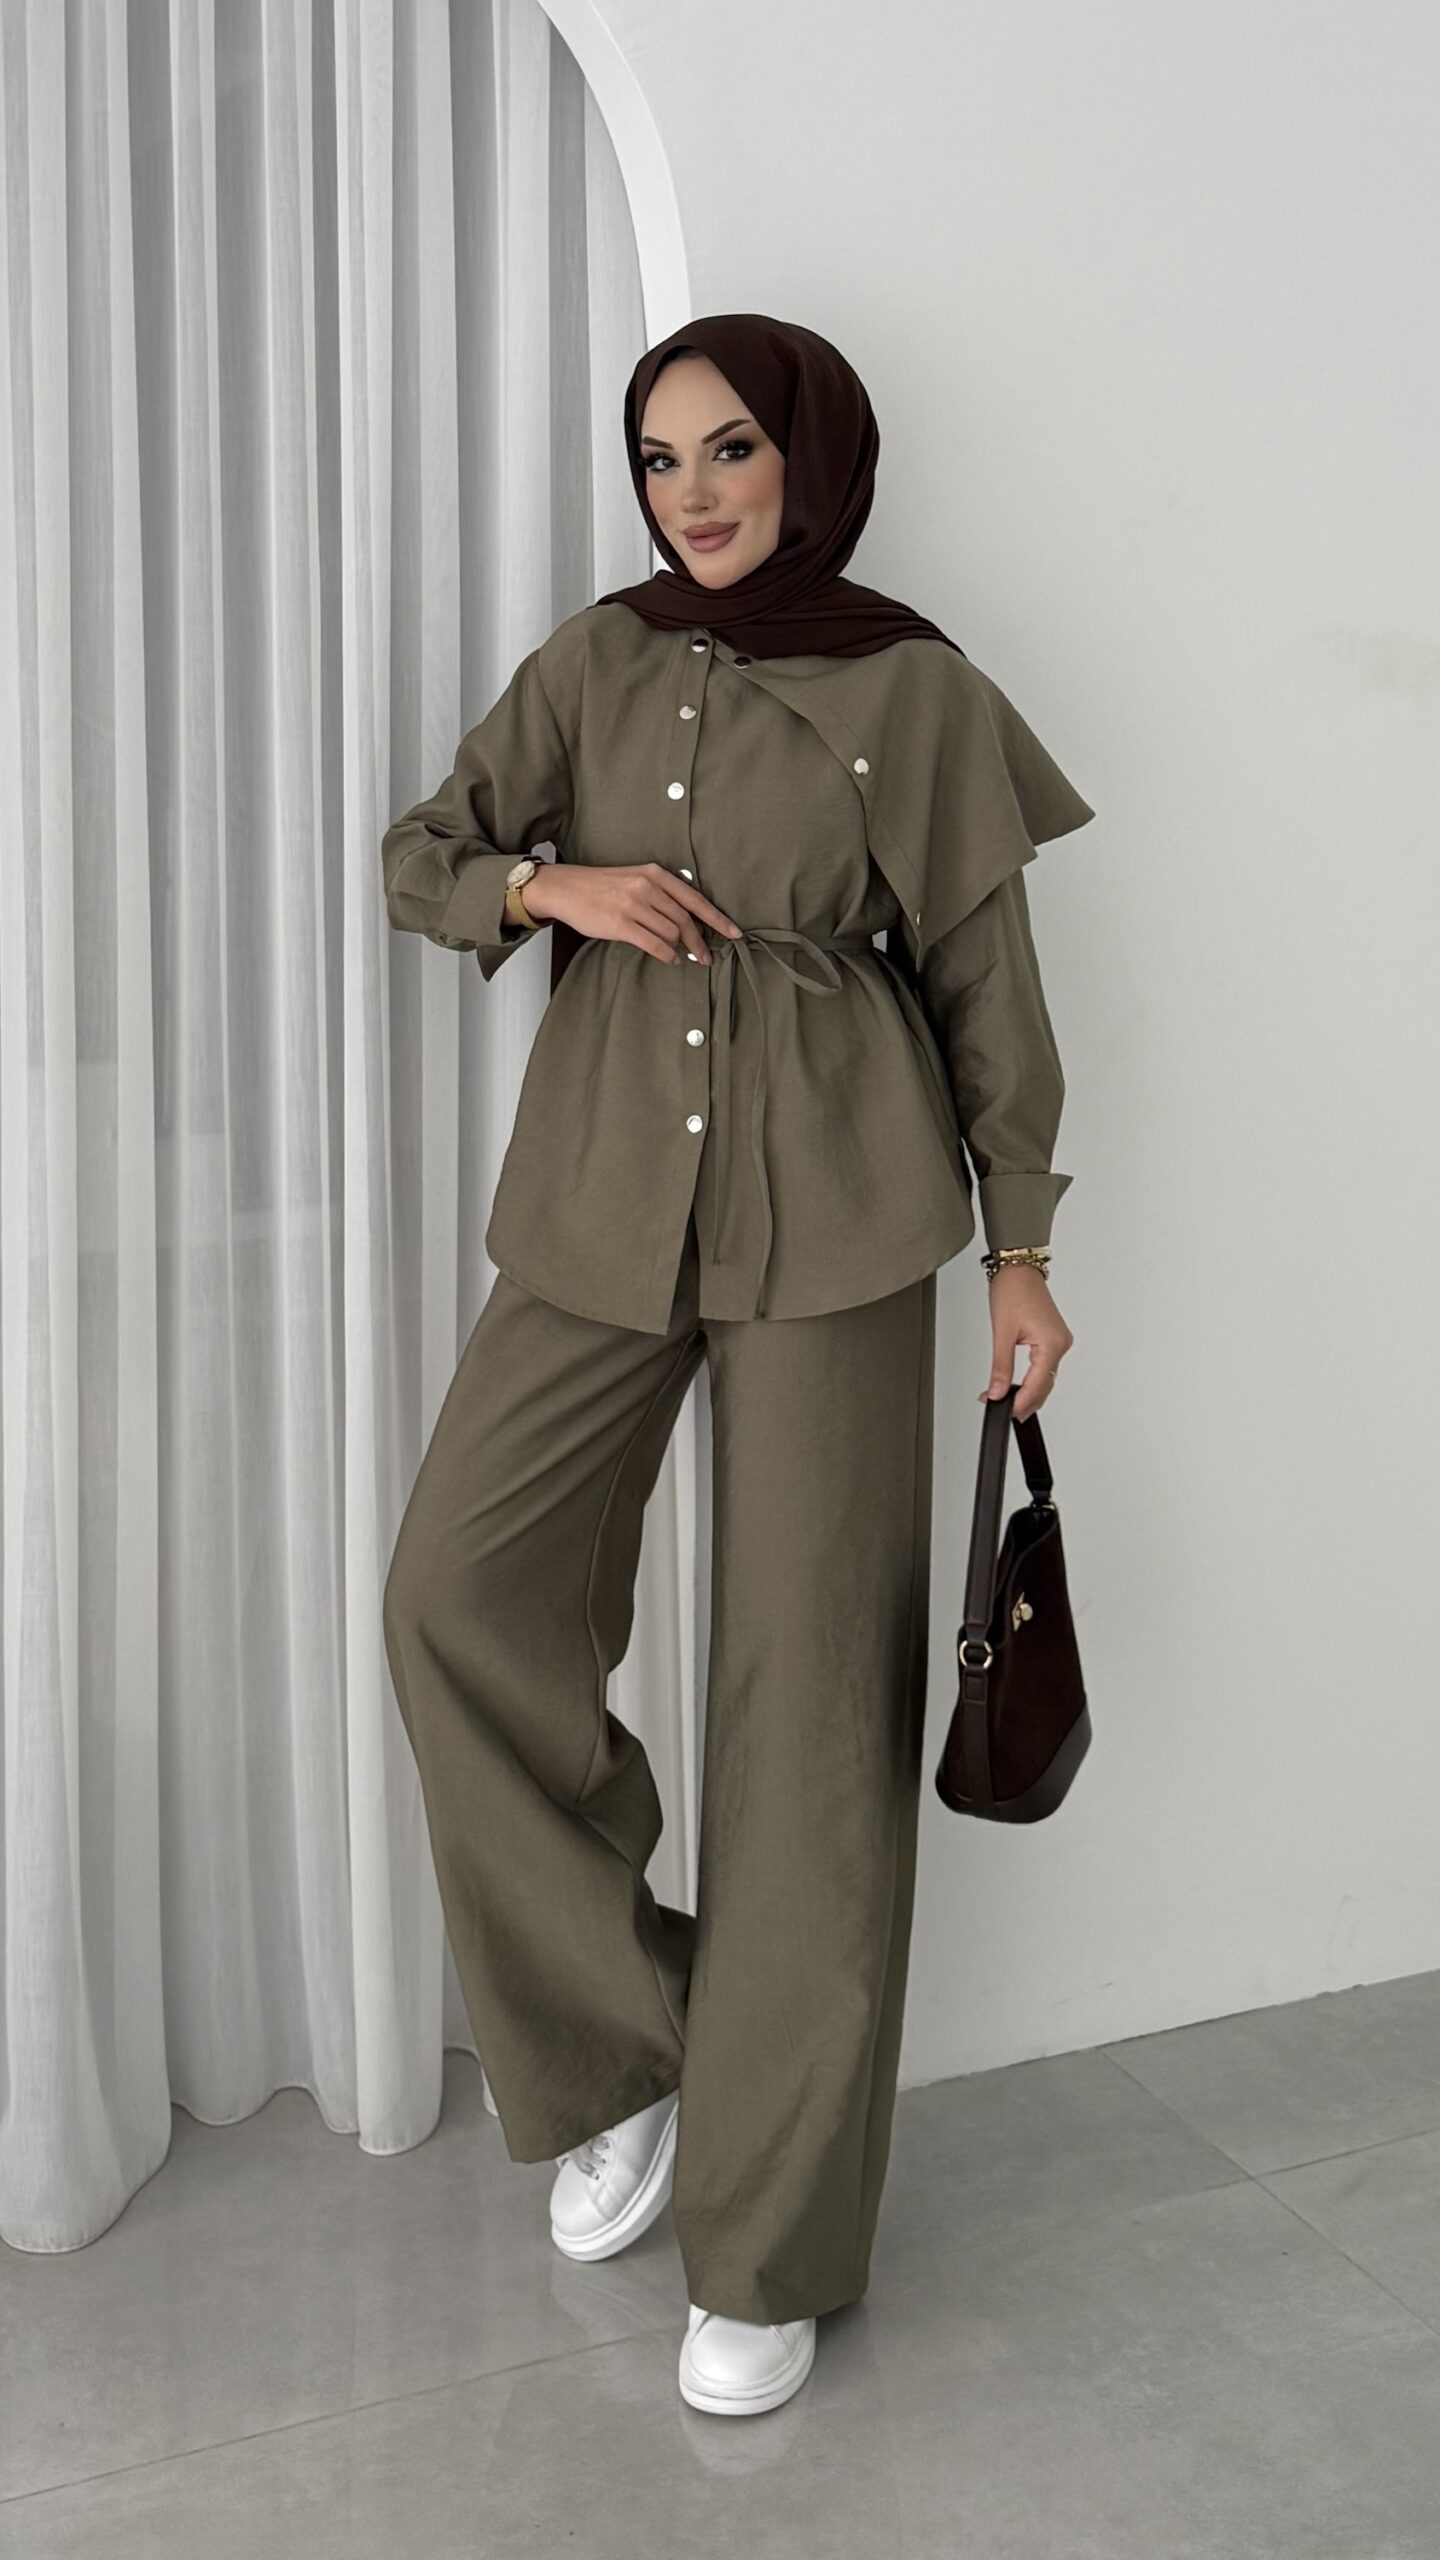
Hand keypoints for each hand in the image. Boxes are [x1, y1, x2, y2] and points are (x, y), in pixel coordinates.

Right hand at [521, 860, 742, 964]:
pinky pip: (654, 944)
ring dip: (679, 948)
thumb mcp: (635, 879)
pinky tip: (670, 959)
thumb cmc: (601, 887)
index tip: (734, 933)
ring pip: (672, 933)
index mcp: (655, 874)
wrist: (566, 888)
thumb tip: (686, 921)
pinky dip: (667, 955)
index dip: (717, 918)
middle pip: (685, 919)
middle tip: (706, 957)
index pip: (694, 898)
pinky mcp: (621, 923)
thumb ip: (660, 894)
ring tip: (679, 955)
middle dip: (699, 941)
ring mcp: (634, 905)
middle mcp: (647, 887)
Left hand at [979, 1265, 1072, 1422]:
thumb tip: (998, 1391)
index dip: (1020, 1403)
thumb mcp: (1002, 1332)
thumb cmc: (1013, 1290)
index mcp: (1052, 1343)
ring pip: (1046, 1378)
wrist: (1018, 1268)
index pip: (1037, 1385)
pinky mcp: (1053, 1338)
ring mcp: (1059, 1341)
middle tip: (1003, 1411)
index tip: (1005, 1412)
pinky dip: (1033, 1379)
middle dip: (1025, 1402)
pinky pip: (1045, 1366)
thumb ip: (1000, 1367)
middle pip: (1045, 1386)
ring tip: (1008, 1402)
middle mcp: (1061, 1343)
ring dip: (1029, 1392)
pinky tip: (1020, 1386)